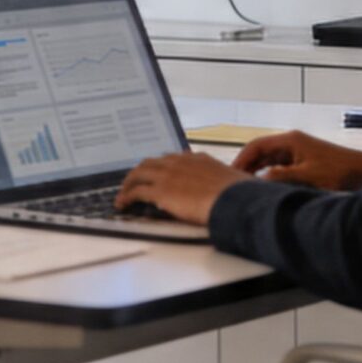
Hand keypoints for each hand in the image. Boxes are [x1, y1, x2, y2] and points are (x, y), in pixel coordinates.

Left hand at [116, 151, 254, 223]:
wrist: (233, 200)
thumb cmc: (238, 195)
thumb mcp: (232, 181)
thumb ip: (223, 182)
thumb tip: (229, 189)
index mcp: (197, 159)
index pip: (173, 158)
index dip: (162, 166)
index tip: (158, 172)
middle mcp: (179, 162)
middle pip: (151, 163)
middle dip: (140, 172)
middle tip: (135, 181)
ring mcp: (168, 175)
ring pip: (138, 174)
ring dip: (129, 183)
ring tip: (123, 193)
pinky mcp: (160, 191)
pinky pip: (136, 191)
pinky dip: (126, 197)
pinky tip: (123, 203)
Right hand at [233, 130, 361, 191]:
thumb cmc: (341, 171)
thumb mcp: (308, 176)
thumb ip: (282, 177)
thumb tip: (260, 179)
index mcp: (290, 140)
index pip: (256, 145)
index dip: (241, 159)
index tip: (230, 172)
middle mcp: (292, 143)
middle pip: (260, 152)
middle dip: (246, 166)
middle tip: (234, 182)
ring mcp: (297, 151)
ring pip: (269, 160)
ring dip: (257, 171)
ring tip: (246, 187)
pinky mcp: (303, 161)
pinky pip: (279, 166)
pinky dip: (269, 175)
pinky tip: (266, 187)